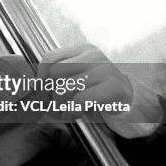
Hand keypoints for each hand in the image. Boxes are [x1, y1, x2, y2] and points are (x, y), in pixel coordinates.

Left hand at [37, 44, 162, 137]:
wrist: (133, 103)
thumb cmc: (100, 92)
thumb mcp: (79, 78)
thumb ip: (60, 77)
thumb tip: (33, 87)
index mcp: (82, 50)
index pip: (49, 58)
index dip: (40, 78)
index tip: (42, 93)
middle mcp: (93, 56)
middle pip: (54, 73)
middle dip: (49, 95)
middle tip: (53, 108)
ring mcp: (104, 69)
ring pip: (65, 88)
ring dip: (60, 106)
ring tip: (65, 113)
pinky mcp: (112, 87)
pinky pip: (79, 100)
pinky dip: (71, 112)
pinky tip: (74, 116)